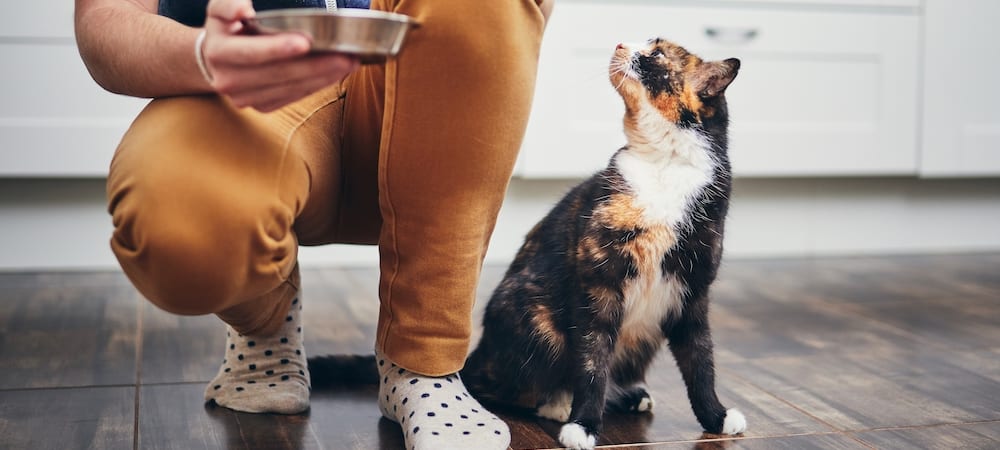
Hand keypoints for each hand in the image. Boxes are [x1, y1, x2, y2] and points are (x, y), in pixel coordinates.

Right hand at [201, 0, 360, 111]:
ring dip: (323, 78)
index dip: (278, 48)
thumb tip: (244, 8)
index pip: (252, 53)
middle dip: (316, 66)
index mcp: (219, 53)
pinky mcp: (262, 106)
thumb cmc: (225, 28)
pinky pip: (294, 97)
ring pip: (291, 89)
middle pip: (279, 74)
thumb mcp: (218, 9)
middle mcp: (230, 80)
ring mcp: (246, 98)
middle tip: (346, 56)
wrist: (213, 60)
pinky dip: (317, 86)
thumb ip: (228, 5)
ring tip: (350, 63)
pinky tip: (335, 74)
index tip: (306, 41)